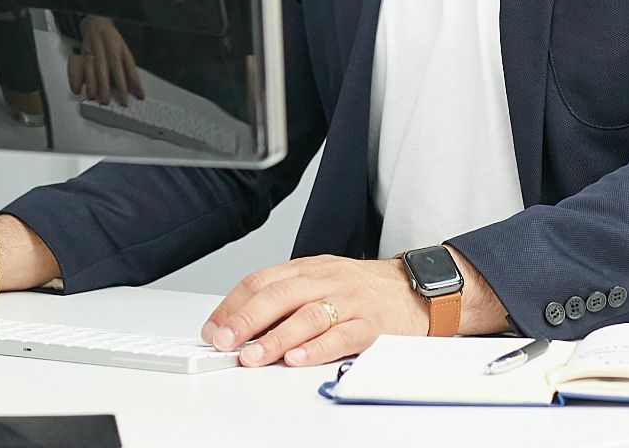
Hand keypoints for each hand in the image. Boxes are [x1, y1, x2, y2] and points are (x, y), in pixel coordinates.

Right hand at [68, 15, 143, 105]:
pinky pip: (80, 66)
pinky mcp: (84, 53)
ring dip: (92, 84)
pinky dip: (77, 78)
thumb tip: (139, 92)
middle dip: (107, 86)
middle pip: (108, 69)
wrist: (96, 23)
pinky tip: (78, 89)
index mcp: (121, 50)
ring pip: (93, 68)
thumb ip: (132, 74)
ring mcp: (95, 50)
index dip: (129, 84)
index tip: (130, 98)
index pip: (127, 68)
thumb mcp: (126, 53)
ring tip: (93, 97)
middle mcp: (108, 50)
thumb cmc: (112, 41)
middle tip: (107, 101)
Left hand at [200, 255, 427, 367]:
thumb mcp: (321, 280)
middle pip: (278, 295)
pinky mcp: (372, 324)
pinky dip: (317, 348)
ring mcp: (349, 301)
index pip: (260, 280)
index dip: (232, 305)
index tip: (213, 328)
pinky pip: (342, 335)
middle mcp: (325, 280)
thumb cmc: (363, 288)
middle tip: (224, 341)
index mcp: (307, 268)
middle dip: (246, 320)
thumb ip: (286, 298)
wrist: (415, 287)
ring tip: (253, 356)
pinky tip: (298, 359)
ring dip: (276, 338)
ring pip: (307, 316)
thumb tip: (242, 325)